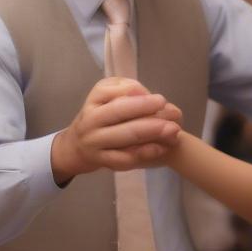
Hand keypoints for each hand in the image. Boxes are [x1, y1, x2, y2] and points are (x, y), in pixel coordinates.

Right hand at [51, 78, 182, 185]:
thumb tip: (145, 94)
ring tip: (174, 130)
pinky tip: (161, 149)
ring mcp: (94, 141)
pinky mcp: (101, 160)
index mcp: (96, 96)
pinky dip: (144, 153)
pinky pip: (123, 158)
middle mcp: (91, 118)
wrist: (77, 147)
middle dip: (147, 111)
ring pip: (124, 135)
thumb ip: (128, 90)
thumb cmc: (102, 116)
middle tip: (174, 113)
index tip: (161, 100)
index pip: (118, 91)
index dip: (141, 96)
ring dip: (151, 132)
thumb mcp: (109, 95)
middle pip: (119, 111)